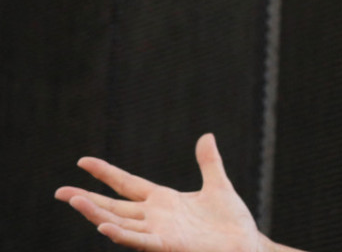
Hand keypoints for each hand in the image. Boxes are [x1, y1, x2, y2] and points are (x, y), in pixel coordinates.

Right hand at [55, 133, 264, 251]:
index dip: (105, 173)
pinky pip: (139, 241)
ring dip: (96, 214)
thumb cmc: (231, 222)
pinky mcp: (167, 246)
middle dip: (87, 199)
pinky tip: (103, 227)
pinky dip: (121, 234)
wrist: (246, 245)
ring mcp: (159, 232)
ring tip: (74, 201)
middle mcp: (155, 217)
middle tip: (59, 191)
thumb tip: (206, 136)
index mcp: (164, 201)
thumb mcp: (218, 186)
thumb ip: (209, 162)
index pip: (127, 184)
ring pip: (119, 223)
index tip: (83, 161)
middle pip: (114, 206)